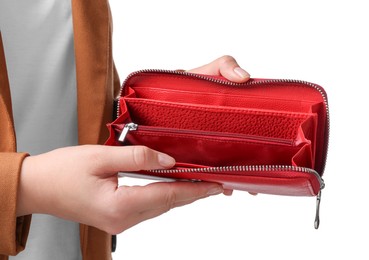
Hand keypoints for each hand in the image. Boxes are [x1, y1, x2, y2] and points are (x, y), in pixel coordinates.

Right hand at [16, 55, 249, 232]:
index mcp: (119, 206)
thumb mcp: (100, 157)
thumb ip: (138, 157)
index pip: (168, 195)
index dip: (195, 189)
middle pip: (168, 204)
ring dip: (181, 194)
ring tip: (201, 184)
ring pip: (160, 206)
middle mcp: (123, 219)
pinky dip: (165, 195)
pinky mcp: (117, 217)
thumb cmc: (62, 171)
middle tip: (216, 184)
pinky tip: (173, 186)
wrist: (38, 187)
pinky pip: (149, 206)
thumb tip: (168, 159)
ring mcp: (120, 221)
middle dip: (194, 193)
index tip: (215, 184)